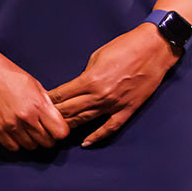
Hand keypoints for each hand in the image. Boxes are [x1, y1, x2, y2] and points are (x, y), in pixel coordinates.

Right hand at [0, 51, 69, 150]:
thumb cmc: (7, 73)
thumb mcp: (34, 84)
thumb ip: (46, 103)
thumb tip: (54, 118)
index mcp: (38, 104)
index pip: (60, 132)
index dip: (59, 130)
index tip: (55, 127)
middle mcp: (25, 117)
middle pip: (47, 142)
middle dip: (47, 136)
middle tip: (40, 128)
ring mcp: (9, 124)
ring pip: (30, 146)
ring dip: (31, 140)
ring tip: (26, 129)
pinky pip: (13, 147)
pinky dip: (16, 142)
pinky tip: (15, 132)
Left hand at [49, 24, 176, 146]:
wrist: (153, 49)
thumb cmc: (124, 47)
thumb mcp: (97, 57)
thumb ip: (85, 75)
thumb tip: (77, 86)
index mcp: (89, 80)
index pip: (61, 95)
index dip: (48, 101)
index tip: (37, 104)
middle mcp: (99, 95)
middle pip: (70, 110)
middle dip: (54, 115)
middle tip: (41, 121)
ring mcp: (114, 104)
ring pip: (86, 120)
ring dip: (70, 126)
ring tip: (56, 132)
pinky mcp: (128, 109)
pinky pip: (110, 127)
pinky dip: (97, 136)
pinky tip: (86, 143)